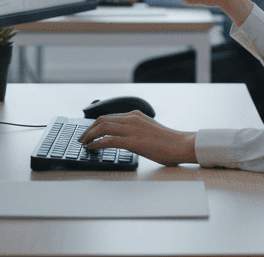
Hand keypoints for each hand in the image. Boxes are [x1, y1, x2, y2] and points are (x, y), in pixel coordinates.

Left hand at [78, 111, 196, 165]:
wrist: (181, 144)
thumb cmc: (169, 142)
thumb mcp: (149, 130)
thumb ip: (136, 130)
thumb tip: (124, 139)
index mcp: (136, 115)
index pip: (109, 116)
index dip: (96, 124)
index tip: (89, 132)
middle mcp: (132, 118)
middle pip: (102, 119)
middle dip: (89, 129)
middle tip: (82, 138)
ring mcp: (132, 129)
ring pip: (102, 127)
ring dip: (89, 135)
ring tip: (83, 143)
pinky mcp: (132, 141)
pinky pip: (108, 140)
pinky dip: (96, 144)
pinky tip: (91, 148)